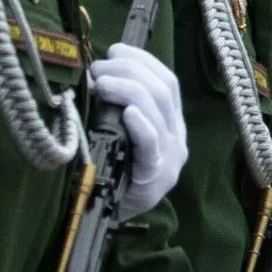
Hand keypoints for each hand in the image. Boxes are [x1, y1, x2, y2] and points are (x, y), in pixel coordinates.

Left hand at [87, 42, 187, 218]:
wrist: (109, 222)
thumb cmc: (110, 173)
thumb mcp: (118, 136)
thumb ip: (117, 109)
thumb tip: (94, 73)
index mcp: (170, 124)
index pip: (166, 81)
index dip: (142, 60)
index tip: (114, 50)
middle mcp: (176, 137)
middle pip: (163, 89)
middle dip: (129, 69)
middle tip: (98, 68)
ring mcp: (170, 157)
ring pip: (157, 108)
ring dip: (127, 87)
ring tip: (100, 83)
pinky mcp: (155, 176)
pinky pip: (152, 144)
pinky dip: (140, 124)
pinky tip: (126, 113)